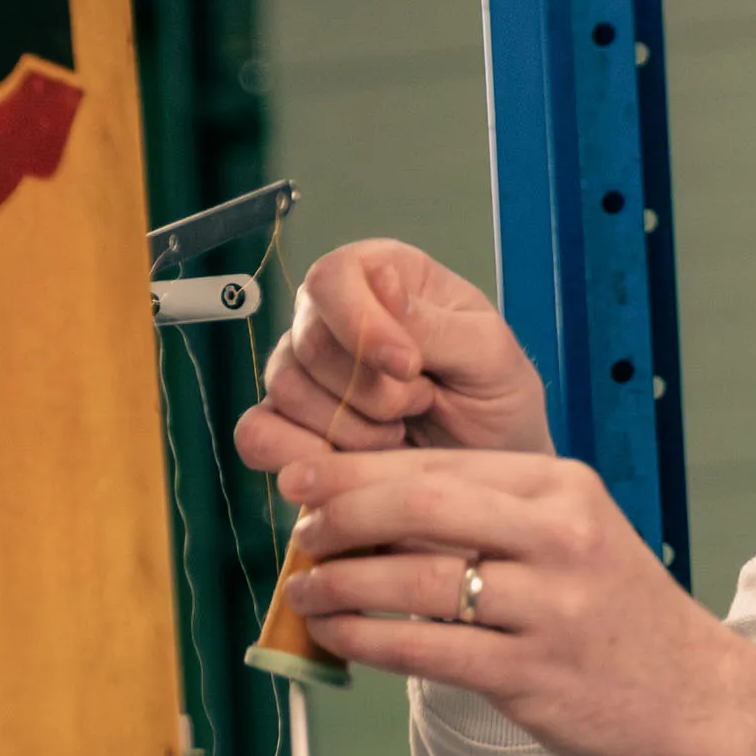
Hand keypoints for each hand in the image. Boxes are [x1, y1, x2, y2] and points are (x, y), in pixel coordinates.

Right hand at [232, 240, 553, 471]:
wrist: (488, 480)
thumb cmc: (496, 401)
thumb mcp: (490, 355)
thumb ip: (435, 323)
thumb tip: (382, 281)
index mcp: (382, 275)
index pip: (332, 279)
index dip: (361, 325)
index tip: (408, 367)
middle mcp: (332, 316)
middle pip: (307, 343)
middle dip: (370, 392)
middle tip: (422, 406)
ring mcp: (305, 371)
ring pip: (284, 391)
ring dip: (349, 430)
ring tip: (400, 434)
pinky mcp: (289, 425)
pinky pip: (259, 435)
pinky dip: (302, 456)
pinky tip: (353, 464)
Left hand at [276, 448, 755, 755]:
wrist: (700, 696)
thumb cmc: (620, 616)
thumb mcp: (574, 535)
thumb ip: (491, 516)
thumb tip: (376, 508)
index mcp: (562, 489)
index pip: (441, 463)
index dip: (358, 471)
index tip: (304, 478)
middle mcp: (559, 537)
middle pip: (421, 505)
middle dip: (341, 515)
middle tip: (300, 533)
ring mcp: (549, 607)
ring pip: (415, 580)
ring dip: (342, 584)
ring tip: (306, 590)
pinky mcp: (532, 675)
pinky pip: (426, 651)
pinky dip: (368, 641)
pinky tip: (339, 637)